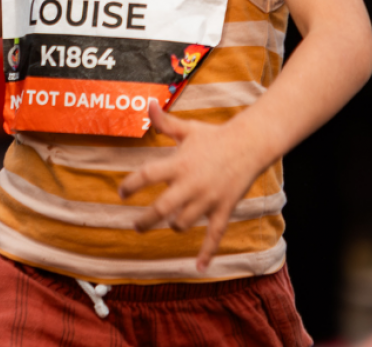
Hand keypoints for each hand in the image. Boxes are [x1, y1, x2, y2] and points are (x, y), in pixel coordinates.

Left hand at [118, 100, 266, 271]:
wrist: (249, 144)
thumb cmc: (214, 136)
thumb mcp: (188, 129)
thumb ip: (165, 123)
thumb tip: (148, 104)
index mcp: (179, 163)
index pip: (147, 175)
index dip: (131, 185)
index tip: (122, 192)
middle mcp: (191, 183)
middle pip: (161, 208)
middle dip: (145, 220)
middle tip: (136, 225)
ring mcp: (207, 198)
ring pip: (183, 222)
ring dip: (173, 226)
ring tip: (166, 224)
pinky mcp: (223, 208)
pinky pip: (214, 235)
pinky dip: (207, 252)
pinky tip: (200, 267)